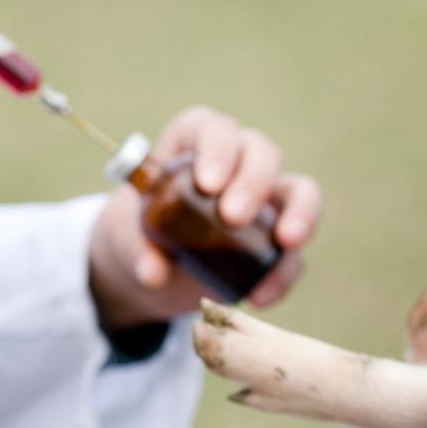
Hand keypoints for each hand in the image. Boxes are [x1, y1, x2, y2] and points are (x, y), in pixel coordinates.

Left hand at [89, 105, 321, 328]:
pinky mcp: (278, 243)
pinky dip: (283, 274)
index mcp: (196, 146)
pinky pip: (293, 254)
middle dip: (253, 182)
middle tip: (233, 217)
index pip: (214, 130)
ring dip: (300, 213)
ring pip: (300, 192)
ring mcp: (266, 202)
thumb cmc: (141, 236)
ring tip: (286, 242)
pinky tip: (260, 297)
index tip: (207, 184)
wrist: (156, 271)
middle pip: (261, 153)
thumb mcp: (126, 241)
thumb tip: (153, 273)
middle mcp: (239, 165)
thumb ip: (136, 252)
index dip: (217, 149)